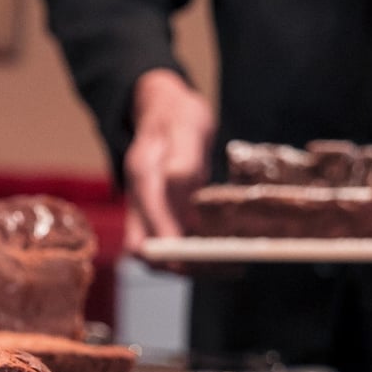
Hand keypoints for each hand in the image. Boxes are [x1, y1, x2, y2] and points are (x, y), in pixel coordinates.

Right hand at [123, 69, 216, 249]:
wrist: (164, 106)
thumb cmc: (177, 114)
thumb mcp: (187, 127)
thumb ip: (182, 159)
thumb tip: (178, 186)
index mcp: (142, 180)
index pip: (145, 236)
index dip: (173, 255)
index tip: (207, 260)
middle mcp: (139, 200)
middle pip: (147, 254)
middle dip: (182, 266)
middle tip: (224, 266)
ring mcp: (147, 208)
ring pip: (159, 253)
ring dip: (192, 262)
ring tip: (231, 261)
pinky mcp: (160, 211)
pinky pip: (172, 240)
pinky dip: (196, 250)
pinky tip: (224, 247)